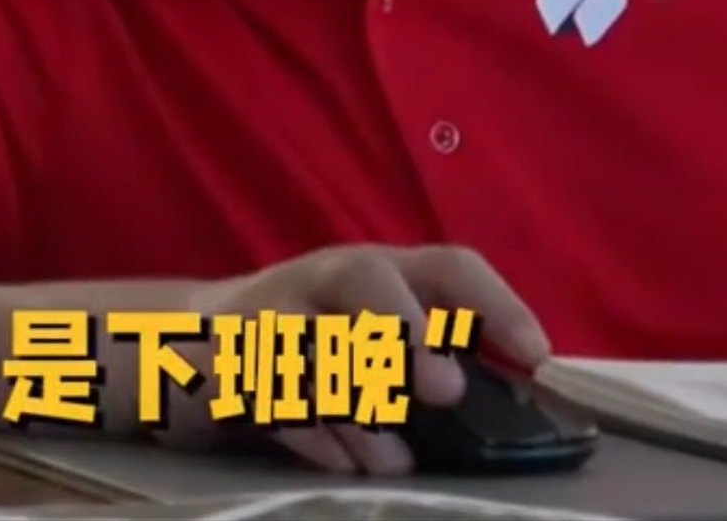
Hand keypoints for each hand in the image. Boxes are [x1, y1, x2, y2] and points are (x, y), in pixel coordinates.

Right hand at [166, 243, 549, 475]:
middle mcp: (326, 281)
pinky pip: (270, 390)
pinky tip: (338, 461)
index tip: (536, 352)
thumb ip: (426, 364)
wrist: (191, 346)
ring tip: (394, 457)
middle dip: (407, 330)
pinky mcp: (230, 361)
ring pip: (316, 341)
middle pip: (366, 280)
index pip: (445, 265)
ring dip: (361, 402)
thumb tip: (503, 408)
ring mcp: (273, 316)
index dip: (494, 301)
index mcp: (379, 274)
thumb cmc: (308, 346)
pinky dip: (309, 429)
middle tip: (445, 388)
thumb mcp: (370, 339)